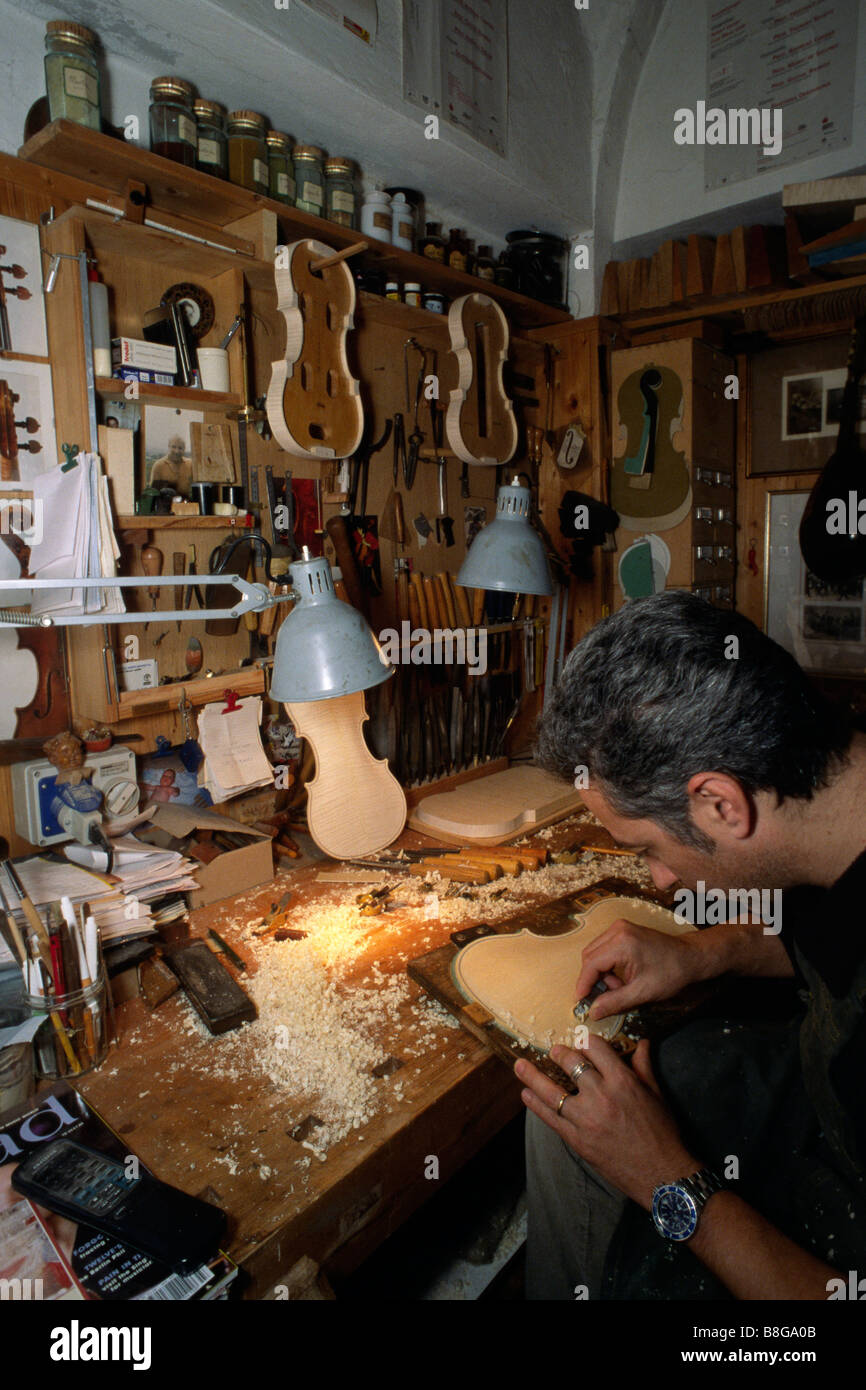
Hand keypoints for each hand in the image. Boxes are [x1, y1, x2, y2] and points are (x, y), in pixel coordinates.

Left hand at [516, 1036, 698, 1208]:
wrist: (661, 1174)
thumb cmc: (662, 1132)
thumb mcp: (656, 1094)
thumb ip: (643, 1066)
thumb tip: (641, 1042)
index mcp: (622, 1082)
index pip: (596, 1050)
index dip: (586, 1041)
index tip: (579, 1039)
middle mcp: (601, 1096)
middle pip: (572, 1065)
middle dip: (559, 1054)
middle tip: (552, 1050)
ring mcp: (586, 1119)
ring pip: (553, 1091)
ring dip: (533, 1076)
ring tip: (520, 1065)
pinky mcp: (577, 1140)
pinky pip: (551, 1118)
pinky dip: (536, 1105)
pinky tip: (526, 1095)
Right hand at [574, 918, 707, 1019]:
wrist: (689, 957)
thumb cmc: (671, 973)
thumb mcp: (642, 992)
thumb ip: (615, 1002)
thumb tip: (592, 1011)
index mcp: (622, 943)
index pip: (591, 964)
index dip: (583, 984)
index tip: (580, 1001)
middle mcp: (617, 930)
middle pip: (589, 956)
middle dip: (593, 979)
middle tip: (605, 997)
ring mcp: (619, 927)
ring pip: (594, 952)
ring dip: (600, 972)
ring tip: (618, 987)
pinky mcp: (622, 930)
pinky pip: (603, 948)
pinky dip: (606, 964)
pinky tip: (620, 977)